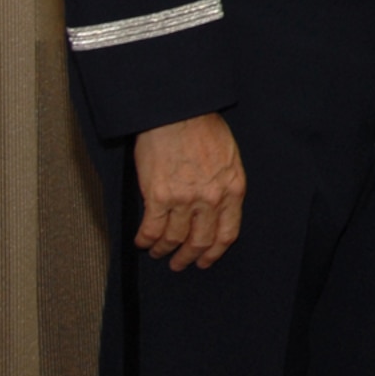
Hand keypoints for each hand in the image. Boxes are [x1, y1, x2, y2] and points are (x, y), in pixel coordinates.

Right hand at [133, 113, 245, 270]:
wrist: (179, 112)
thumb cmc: (203, 127)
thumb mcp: (228, 158)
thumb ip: (224, 185)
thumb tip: (215, 208)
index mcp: (232, 189)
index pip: (227, 233)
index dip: (215, 252)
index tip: (206, 260)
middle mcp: (211, 198)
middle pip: (200, 241)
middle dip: (189, 257)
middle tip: (180, 263)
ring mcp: (184, 200)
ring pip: (174, 239)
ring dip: (164, 250)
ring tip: (159, 252)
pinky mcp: (159, 196)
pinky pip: (151, 229)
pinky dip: (145, 240)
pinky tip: (142, 241)